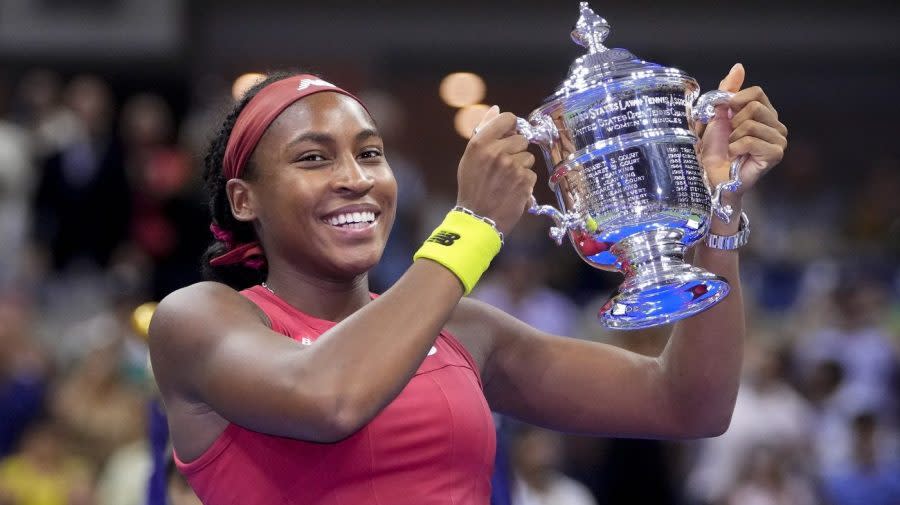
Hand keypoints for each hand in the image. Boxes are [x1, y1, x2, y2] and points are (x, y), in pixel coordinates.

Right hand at [456, 106, 536, 234]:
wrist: (477, 217)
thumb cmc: (472, 186)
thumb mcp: (470, 156)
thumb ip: (483, 131)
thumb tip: (496, 109)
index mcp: (481, 143)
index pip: (508, 118)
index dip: (511, 126)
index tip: (509, 135)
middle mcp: (497, 152)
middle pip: (522, 138)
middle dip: (516, 150)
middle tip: (503, 166)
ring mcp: (512, 166)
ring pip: (528, 156)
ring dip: (521, 166)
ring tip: (506, 179)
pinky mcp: (524, 180)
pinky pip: (531, 173)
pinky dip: (524, 181)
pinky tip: (512, 188)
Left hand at [698, 63, 787, 197]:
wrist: (711, 175)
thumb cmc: (714, 148)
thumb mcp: (717, 114)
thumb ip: (728, 90)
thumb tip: (739, 66)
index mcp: (765, 112)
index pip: (756, 92)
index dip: (735, 101)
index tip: (724, 114)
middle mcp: (776, 124)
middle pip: (753, 107)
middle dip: (732, 122)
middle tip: (729, 137)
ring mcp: (779, 140)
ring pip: (750, 124)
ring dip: (732, 137)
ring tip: (732, 148)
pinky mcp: (775, 154)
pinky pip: (751, 140)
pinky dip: (736, 148)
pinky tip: (736, 156)